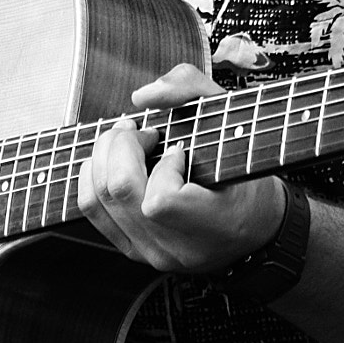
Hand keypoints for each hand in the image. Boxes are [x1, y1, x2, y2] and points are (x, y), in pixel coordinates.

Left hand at [77, 63, 285, 273]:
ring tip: (127, 142)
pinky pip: (91, 209)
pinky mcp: (132, 249)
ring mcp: (151, 252)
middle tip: (143, 131)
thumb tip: (143, 96)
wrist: (252, 222)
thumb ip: (191, 90)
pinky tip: (113, 161)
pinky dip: (94, 175)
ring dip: (104, 156)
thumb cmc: (245, 169)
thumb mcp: (232, 117)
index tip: (181, 150)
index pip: (160, 201)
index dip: (164, 165)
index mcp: (213, 225)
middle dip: (122, 146)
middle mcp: (176, 247)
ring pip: (97, 199)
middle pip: (119, 191)